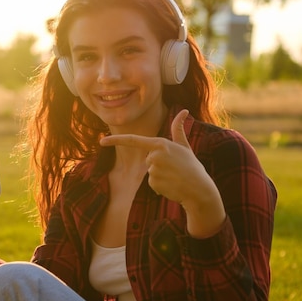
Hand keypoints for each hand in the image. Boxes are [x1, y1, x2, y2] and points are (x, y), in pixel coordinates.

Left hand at [100, 110, 224, 236]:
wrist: (200, 190)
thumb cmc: (193, 167)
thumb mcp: (184, 146)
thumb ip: (178, 129)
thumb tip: (184, 110)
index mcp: (161, 144)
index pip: (133, 141)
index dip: (115, 140)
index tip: (101, 141)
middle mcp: (154, 155)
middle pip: (147, 160)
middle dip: (158, 165)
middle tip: (175, 169)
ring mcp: (153, 170)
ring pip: (149, 172)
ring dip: (160, 176)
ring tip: (174, 177)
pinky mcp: (153, 183)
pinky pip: (151, 184)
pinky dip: (160, 187)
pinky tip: (172, 186)